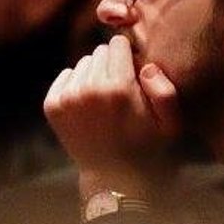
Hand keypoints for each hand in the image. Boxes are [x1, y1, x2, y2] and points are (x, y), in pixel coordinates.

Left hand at [44, 35, 181, 198]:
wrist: (113, 179)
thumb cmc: (147, 149)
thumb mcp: (171, 124)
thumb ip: (165, 90)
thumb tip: (146, 66)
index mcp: (119, 87)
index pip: (117, 44)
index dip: (128, 56)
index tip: (132, 72)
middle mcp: (89, 89)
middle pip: (99, 52)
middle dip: (111, 65)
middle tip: (119, 91)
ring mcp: (67, 98)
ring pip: (82, 64)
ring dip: (93, 75)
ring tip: (104, 101)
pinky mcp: (52, 106)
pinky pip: (65, 76)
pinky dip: (75, 84)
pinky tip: (87, 104)